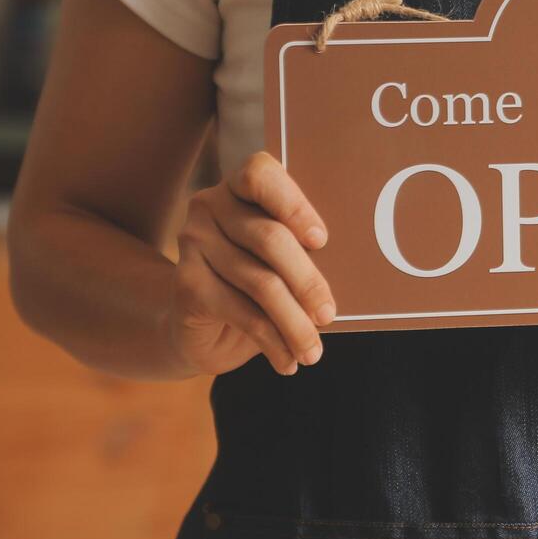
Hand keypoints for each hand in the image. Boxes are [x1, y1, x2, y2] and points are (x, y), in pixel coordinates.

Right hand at [170, 152, 335, 375]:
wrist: (199, 324)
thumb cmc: (257, 281)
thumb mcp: (281, 260)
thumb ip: (304, 251)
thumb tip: (352, 272)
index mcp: (240, 187)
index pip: (261, 176)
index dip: (294, 205)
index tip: (322, 240)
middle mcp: (210, 207)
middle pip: (270, 239)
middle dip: (307, 282)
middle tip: (329, 315)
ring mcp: (193, 243)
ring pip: (260, 283)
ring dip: (294, 324)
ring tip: (314, 352)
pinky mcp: (185, 284)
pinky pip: (242, 314)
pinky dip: (272, 342)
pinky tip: (288, 362)